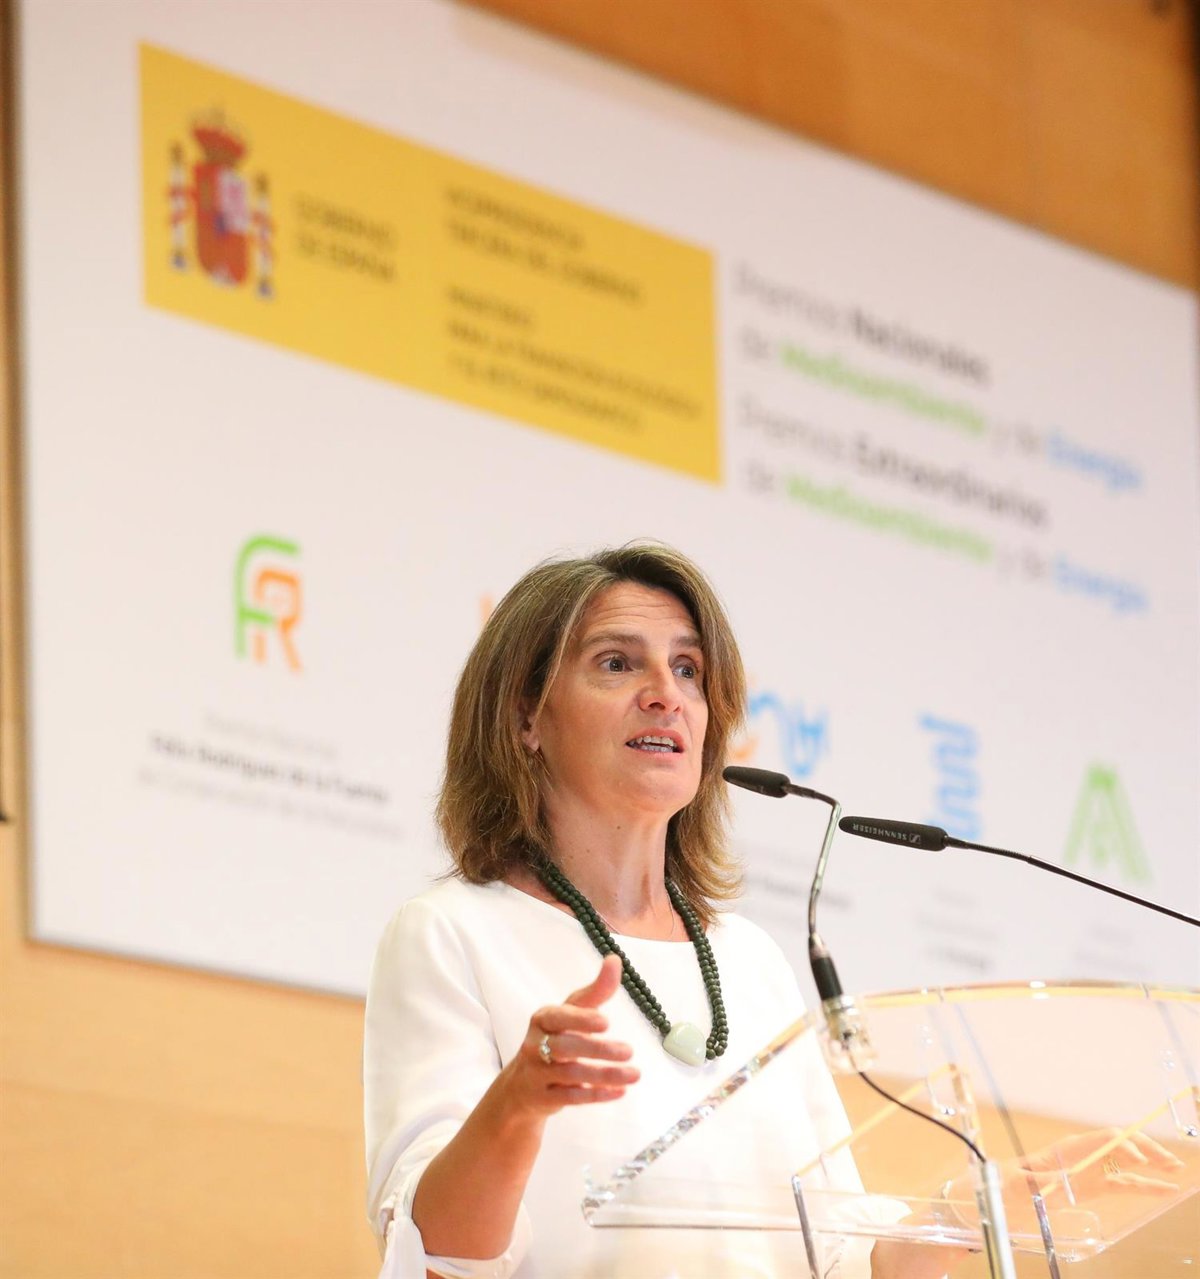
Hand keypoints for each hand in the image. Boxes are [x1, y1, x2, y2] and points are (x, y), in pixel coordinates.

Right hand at [499, 954, 639, 1120]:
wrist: (521, 1086)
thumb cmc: (554, 1039)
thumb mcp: (571, 1013)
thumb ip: (595, 991)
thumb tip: (615, 960)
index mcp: (543, 1020)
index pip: (557, 1017)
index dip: (580, 1019)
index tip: (606, 1023)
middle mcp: (535, 1045)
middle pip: (565, 1047)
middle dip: (598, 1049)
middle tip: (629, 1051)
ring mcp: (537, 1074)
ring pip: (571, 1075)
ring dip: (605, 1075)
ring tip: (634, 1074)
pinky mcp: (544, 1098)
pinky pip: (570, 1098)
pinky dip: (596, 1096)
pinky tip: (620, 1091)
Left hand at [1021, 1127, 1184, 1199]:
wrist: (1009, 1189)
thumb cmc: (1012, 1182)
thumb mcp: (1018, 1182)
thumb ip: (1033, 1183)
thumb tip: (1045, 1184)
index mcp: (1068, 1149)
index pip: (1101, 1140)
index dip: (1121, 1146)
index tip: (1137, 1159)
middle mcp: (1085, 1155)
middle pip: (1120, 1145)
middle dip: (1144, 1149)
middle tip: (1167, 1160)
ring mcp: (1093, 1170)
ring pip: (1129, 1164)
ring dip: (1153, 1164)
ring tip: (1176, 1168)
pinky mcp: (1097, 1185)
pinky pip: (1126, 1184)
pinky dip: (1147, 1185)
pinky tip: (1166, 1189)